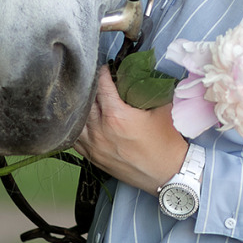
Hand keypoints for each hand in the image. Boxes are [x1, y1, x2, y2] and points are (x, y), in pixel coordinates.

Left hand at [74, 66, 189, 194]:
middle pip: (86, 100)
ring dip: (82, 107)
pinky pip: (75, 138)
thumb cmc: (167, 143)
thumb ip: (152, 89)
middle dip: (92, 87)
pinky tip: (83, 121)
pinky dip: (78, 127)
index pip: (101, 86)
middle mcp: (101, 130)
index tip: (106, 67)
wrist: (167, 175)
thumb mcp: (163, 109)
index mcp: (117, 116)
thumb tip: (147, 73)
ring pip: (77, 119)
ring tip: (88, 99)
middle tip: (97, 80)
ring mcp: (94, 145)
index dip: (103, 73)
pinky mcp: (93, 158)